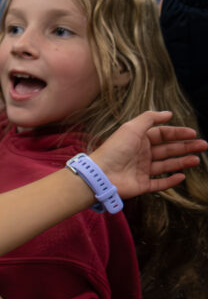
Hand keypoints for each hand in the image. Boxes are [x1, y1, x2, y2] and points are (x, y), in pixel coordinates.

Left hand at [88, 110, 206, 199]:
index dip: (177, 133)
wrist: (101, 174)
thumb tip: (168, 113)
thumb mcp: (132, 128)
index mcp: (139, 140)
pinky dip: (171, 181)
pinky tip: (182, 176)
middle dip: (186, 147)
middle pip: (168, 149)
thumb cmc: (115, 149)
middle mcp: (141, 154)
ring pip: (166, 165)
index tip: (193, 133)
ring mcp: (142, 170)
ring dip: (182, 162)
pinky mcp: (142, 185)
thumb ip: (149, 119)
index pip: (162, 135)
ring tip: (197, 159)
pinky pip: (159, 183)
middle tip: (204, 145)